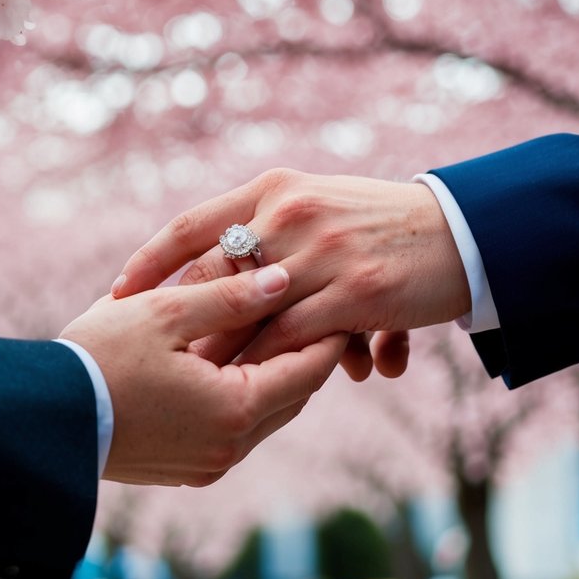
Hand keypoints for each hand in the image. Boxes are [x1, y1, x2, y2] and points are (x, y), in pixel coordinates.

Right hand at [60, 262, 346, 485]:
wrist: (37, 421)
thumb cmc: (97, 358)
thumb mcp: (166, 311)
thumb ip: (230, 294)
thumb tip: (284, 278)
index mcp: (235, 410)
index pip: (309, 367)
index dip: (327, 329)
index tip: (336, 294)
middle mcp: (231, 448)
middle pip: (295, 394)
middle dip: (304, 350)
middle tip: (313, 306)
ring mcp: (208, 464)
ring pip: (267, 412)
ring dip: (272, 373)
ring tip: (273, 325)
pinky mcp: (186, 469)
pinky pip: (236, 427)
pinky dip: (243, 394)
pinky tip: (228, 358)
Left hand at [111, 170, 469, 378]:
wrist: (460, 232)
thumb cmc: (384, 226)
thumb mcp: (321, 208)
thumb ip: (271, 237)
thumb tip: (225, 287)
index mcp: (276, 190)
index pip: (194, 225)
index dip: (151, 261)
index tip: (118, 294)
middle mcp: (292, 214)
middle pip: (215, 276)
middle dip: (181, 322)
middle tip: (151, 357)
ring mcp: (323, 252)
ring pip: (250, 315)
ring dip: (222, 355)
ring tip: (198, 386)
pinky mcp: (354, 291)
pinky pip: (295, 337)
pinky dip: (275, 365)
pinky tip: (271, 388)